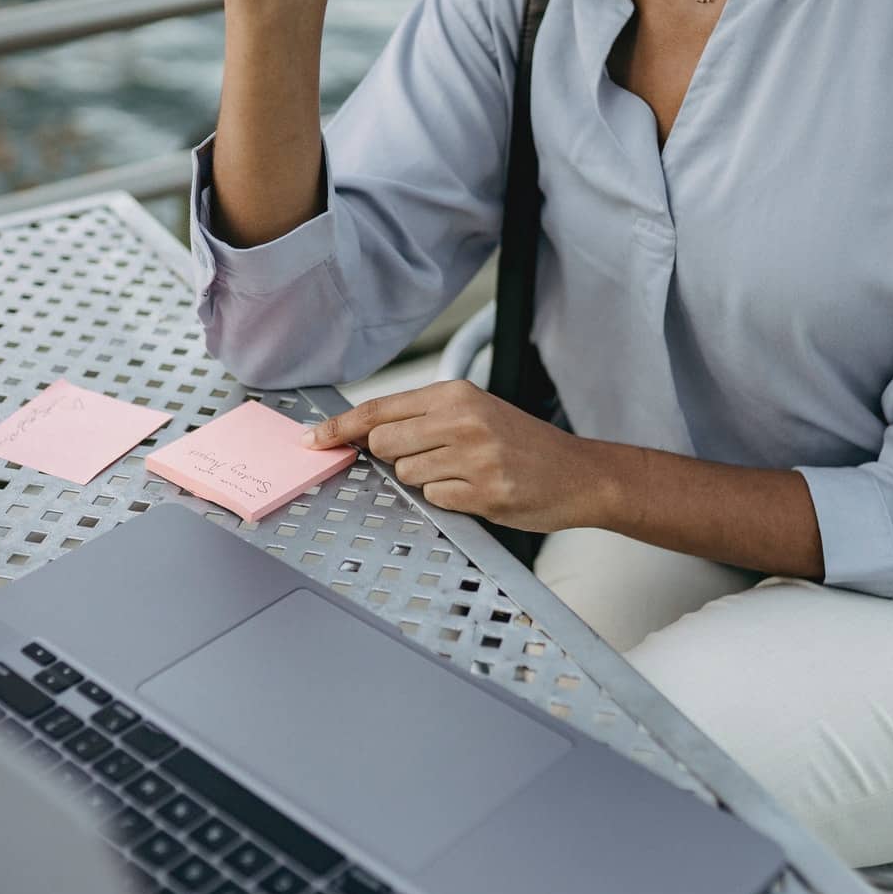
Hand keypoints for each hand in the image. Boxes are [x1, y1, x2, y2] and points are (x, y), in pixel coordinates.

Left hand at [304, 380, 605, 532]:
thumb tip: (366, 432)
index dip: (340, 427)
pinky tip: (478, 490)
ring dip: (427, 480)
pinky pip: (435, 498)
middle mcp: (462, 419)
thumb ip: (425, 418)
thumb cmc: (522, 445)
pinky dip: (449, 499)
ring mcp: (473, 456)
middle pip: (384, 444)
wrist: (578, 473)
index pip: (380, 408)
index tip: (314, 439)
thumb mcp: (477, 412)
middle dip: (395, 457)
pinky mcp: (484, 491)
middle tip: (433, 458)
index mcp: (456, 394)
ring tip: (466, 473)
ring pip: (407, 474)